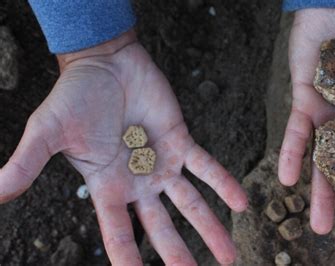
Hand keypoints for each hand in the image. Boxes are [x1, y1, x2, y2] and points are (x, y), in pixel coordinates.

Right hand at [0, 30, 247, 264]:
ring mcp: (162, 163)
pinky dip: (224, 183)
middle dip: (178, 253)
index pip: (118, 232)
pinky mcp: (181, 141)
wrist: (104, 65)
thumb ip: (25, 164)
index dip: (127, 256)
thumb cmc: (73, 98)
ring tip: (230, 255)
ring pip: (190, 203)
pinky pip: (207, 166)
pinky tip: (242, 203)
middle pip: (161, 227)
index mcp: (107, 187)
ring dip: (210, 227)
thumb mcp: (46, 133)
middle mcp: (138, 182)